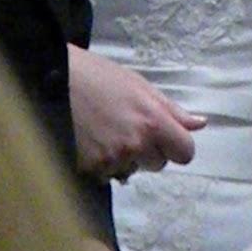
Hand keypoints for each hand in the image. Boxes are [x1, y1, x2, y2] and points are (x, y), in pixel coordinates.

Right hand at [68, 44, 205, 180]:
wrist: (51, 78)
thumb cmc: (97, 75)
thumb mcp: (138, 85)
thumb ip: (171, 109)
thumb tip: (200, 124)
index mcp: (153, 120)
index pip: (185, 152)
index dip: (177, 146)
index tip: (164, 138)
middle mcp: (136, 144)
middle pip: (158, 164)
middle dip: (148, 151)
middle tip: (126, 128)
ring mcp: (112, 159)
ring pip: (131, 170)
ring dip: (123, 158)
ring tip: (104, 132)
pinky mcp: (90, 169)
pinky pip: (106, 175)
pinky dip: (101, 163)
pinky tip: (90, 141)